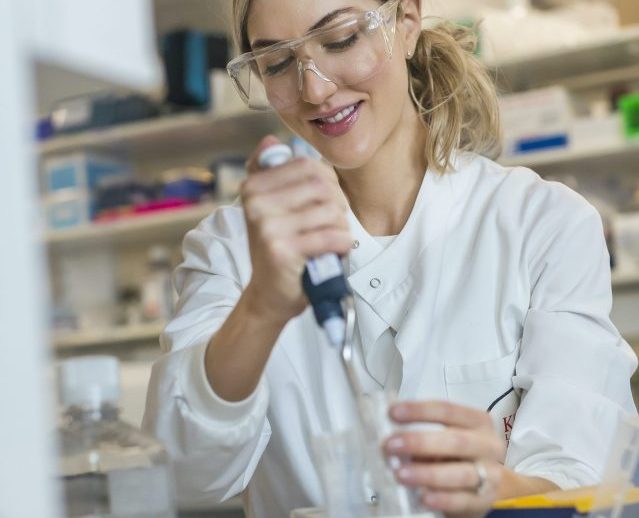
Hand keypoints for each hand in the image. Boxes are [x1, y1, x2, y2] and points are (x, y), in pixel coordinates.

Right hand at [241, 135, 351, 322]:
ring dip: (341, 228)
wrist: (269, 294)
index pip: (310, 166)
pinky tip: (333, 252)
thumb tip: (270, 139)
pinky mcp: (282, 249)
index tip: (325, 204)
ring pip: (331, 212)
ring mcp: (267, 226)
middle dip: (338, 206)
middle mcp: (256, 202)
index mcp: (253, 186)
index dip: (330, 183)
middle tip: (332, 225)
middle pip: (324, 187)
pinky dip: (342, 245)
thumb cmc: (279, 247)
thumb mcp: (270, 207)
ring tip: (330, 240)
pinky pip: (332, 236)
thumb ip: (271, 173)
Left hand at [384, 401, 505, 517]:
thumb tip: (389, 438)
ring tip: (400, 474)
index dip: (419, 410)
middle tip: (390, 445)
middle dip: (420, 442)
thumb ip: (422, 435)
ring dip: (428, 473)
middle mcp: (488, 445)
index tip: (392, 412)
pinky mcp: (485, 502)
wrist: (486, 485)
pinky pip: (463, 501)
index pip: (448, 411)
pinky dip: (442, 499)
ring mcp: (490, 475)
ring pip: (461, 473)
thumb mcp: (445, 437)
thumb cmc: (457, 454)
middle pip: (456, 441)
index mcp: (477, 421)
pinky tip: (423, 497)